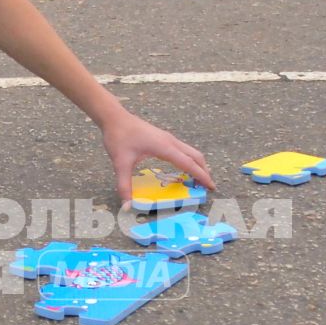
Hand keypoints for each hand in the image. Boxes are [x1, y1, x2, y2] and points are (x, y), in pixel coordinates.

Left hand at [99, 112, 213, 206]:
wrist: (114, 118)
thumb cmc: (118, 137)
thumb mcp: (120, 163)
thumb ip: (124, 185)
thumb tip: (127, 205)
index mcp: (164, 147)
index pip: (189, 163)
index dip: (201, 176)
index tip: (210, 186)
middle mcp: (170, 141)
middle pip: (195, 156)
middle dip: (204, 171)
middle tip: (207, 187)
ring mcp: (168, 138)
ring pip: (190, 152)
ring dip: (197, 165)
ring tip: (198, 180)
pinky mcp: (164, 138)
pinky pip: (183, 150)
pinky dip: (189, 160)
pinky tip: (183, 169)